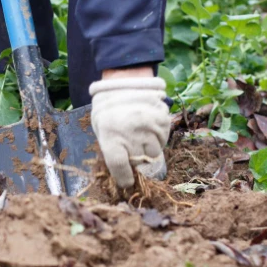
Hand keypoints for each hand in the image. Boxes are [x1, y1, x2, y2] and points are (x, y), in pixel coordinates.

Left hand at [89, 71, 170, 188]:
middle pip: (139, 160)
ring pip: (154, 153)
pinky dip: (157, 138)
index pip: (119, 164)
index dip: (124, 177)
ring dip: (148, 148)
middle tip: (130, 144)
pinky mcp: (162, 121)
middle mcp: (130, 131)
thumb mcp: (103, 132)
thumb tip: (126, 178)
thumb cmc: (109, 114)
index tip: (127, 182)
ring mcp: (148, 126)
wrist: (123, 85)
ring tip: (139, 133)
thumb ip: (114, 154)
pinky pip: (163, 141)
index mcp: (109, 135)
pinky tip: (148, 127)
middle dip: (135, 158)